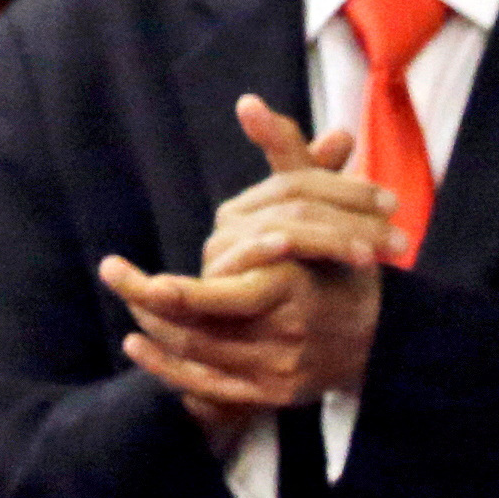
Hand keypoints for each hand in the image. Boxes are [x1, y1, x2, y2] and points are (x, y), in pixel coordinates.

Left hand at [99, 95, 387, 446]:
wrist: (380, 334)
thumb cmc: (346, 260)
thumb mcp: (322, 203)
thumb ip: (285, 155)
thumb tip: (249, 103)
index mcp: (300, 288)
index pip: (231, 296)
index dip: (186, 295)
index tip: (145, 282)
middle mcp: (290, 332)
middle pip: (206, 329)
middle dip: (158, 307)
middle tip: (118, 278)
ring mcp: (281, 367)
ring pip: (203, 354)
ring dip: (159, 332)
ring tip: (129, 307)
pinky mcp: (272, 394)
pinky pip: (209, 387)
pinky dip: (169, 370)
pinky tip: (137, 345)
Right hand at [200, 95, 402, 275]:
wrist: (305, 346)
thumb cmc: (319, 284)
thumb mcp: (332, 230)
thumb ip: (330, 182)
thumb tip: (343, 133)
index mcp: (260, 200)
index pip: (300, 170)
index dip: (349, 186)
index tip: (394, 204)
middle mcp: (235, 219)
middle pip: (297, 195)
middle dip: (353, 211)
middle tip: (400, 236)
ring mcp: (224, 249)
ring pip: (285, 223)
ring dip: (336, 236)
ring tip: (374, 255)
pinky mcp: (220, 282)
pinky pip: (251, 253)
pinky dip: (280, 244)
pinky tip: (301, 245)